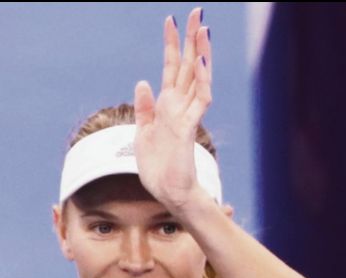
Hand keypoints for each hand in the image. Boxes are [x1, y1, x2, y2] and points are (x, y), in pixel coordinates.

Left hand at [133, 7, 211, 210]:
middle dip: (191, 39)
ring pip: (197, 78)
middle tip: (196, 12)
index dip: (170, 44)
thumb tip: (143, 82)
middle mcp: (179, 106)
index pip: (171, 68)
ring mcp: (186, 115)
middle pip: (187, 66)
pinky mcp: (188, 128)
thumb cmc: (157, 166)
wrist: (167, 192)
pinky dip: (199, 82)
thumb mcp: (142, 132)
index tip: (170, 20)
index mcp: (167, 106)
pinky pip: (198, 101)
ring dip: (200, 54)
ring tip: (203, 29)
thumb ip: (144, 108)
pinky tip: (199, 63)